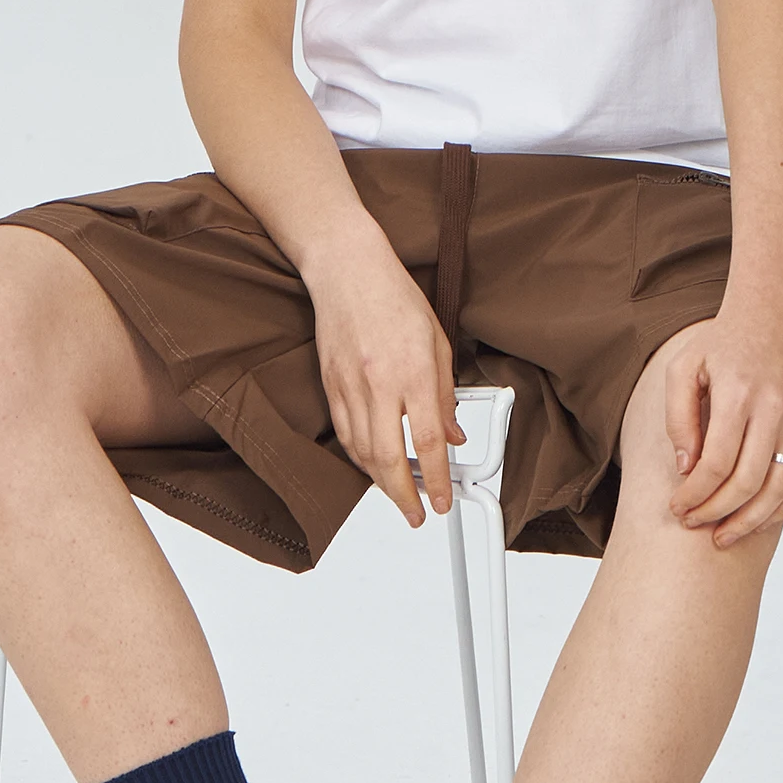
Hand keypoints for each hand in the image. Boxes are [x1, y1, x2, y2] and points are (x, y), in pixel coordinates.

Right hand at [309, 225, 463, 524]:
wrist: (347, 269)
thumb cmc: (394, 296)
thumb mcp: (437, 341)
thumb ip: (446, 393)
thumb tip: (452, 434)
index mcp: (412, 372)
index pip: (427, 442)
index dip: (435, 479)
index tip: (442, 500)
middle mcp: (379, 384)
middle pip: (388, 459)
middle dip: (403, 496)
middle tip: (417, 513)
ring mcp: (349, 387)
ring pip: (361, 453)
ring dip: (380, 482)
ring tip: (398, 494)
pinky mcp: (329, 385)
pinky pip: (343, 434)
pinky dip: (358, 457)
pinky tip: (371, 466)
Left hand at [663, 289, 782, 552]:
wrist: (777, 311)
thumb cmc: (727, 338)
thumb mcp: (685, 367)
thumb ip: (679, 419)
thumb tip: (685, 469)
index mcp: (737, 393)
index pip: (715, 464)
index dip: (693, 495)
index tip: (677, 506)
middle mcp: (773, 409)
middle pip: (746, 482)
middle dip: (716, 513)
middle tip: (694, 523)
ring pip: (780, 488)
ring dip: (750, 520)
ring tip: (724, 534)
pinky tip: (760, 518)